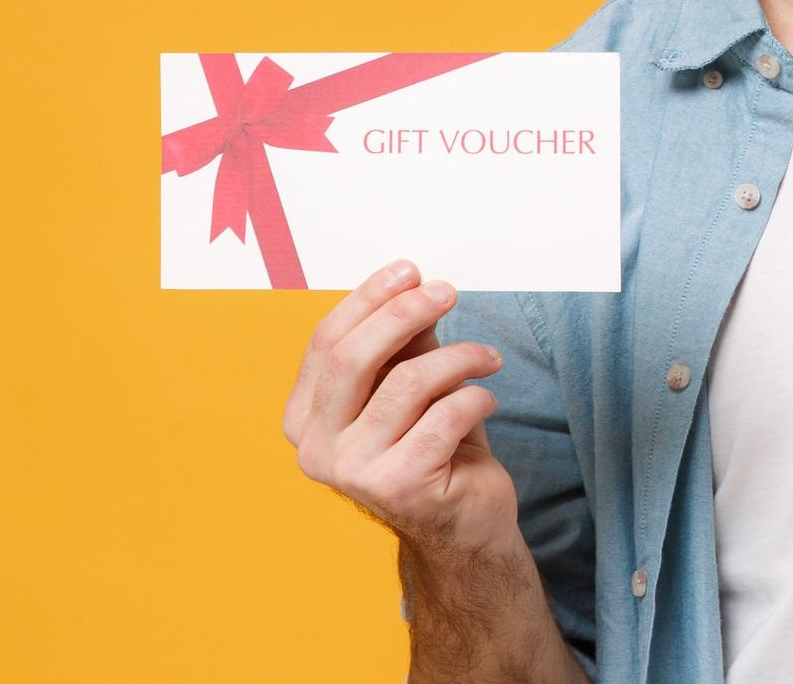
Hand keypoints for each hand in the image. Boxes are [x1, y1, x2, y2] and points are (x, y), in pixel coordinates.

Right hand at [281, 259, 517, 554]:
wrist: (463, 522)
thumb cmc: (435, 445)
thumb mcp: (412, 384)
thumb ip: (403, 343)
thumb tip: (411, 284)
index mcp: (304, 418)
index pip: (326, 343)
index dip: (367, 299)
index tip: (409, 270)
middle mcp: (316, 448)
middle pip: (353, 358)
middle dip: (404, 313)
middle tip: (446, 291)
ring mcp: (352, 472)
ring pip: (408, 383)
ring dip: (459, 358)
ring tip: (488, 357)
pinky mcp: (398, 486)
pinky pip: (444, 416)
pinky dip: (476, 397)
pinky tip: (487, 399)